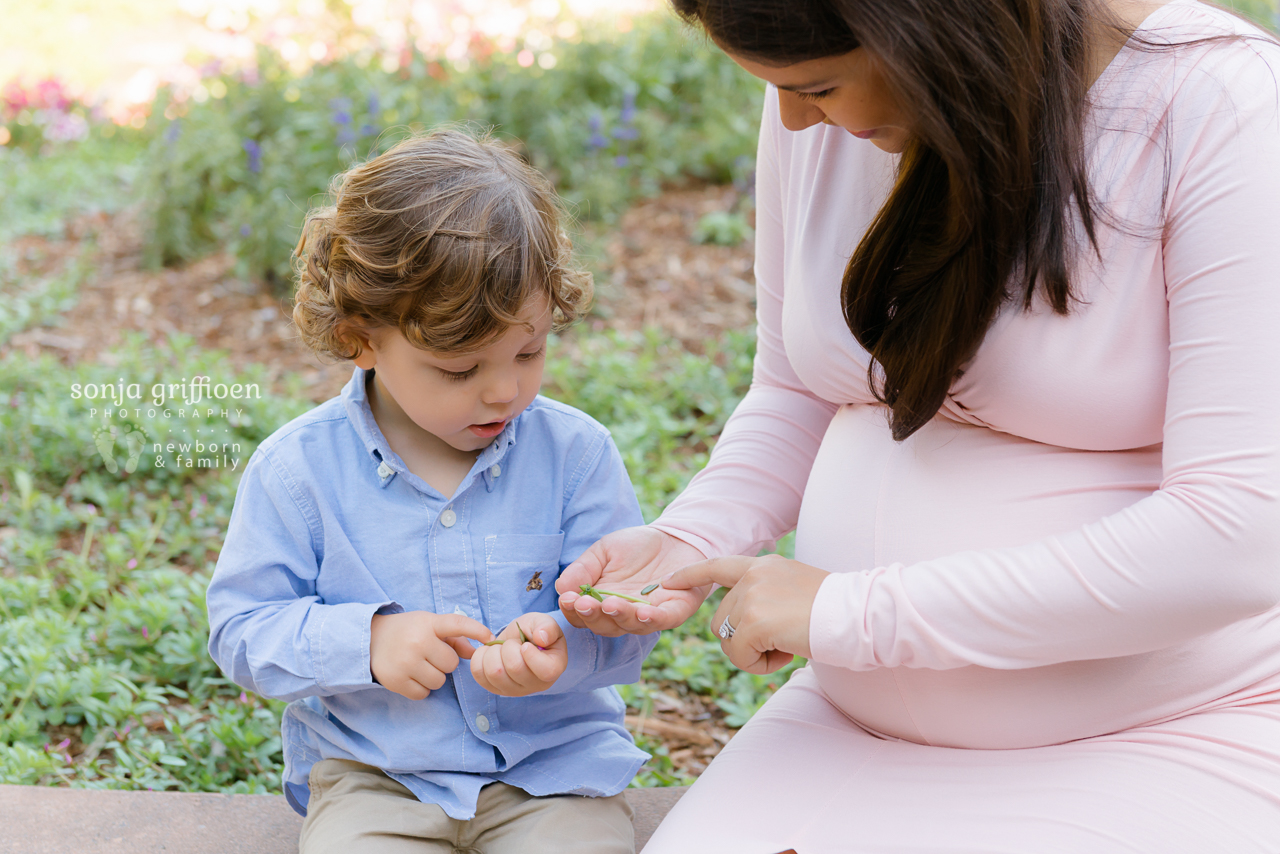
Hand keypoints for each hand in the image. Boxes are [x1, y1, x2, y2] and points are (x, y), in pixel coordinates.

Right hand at [370, 611, 493, 699]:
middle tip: (430, 655)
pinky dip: (421, 688)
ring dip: (433, 677)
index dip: (476, 630)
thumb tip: (476, 653)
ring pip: (438, 681)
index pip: (457, 624)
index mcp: (427, 624)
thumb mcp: (429, 625)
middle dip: (444, 662)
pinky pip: (423, 693)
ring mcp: (405, 662)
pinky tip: (411, 676)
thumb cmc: (407, 631)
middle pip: (450, 663)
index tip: (489, 637)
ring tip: (419, 665)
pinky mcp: (395, 681)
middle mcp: (417, 642)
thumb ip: (454, 638)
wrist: (368, 639)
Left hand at [469, 612, 567, 696]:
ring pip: (495, 673)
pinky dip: (479, 657)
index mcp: (553, 668)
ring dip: (493, 652)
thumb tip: (541, 638)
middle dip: (509, 647)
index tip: (525, 644)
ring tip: (500, 648)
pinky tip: (489, 653)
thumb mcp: (544, 622)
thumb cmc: (534, 631)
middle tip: (512, 642)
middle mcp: (536, 685)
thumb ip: (547, 627)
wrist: (517, 640)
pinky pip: (478, 675)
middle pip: (515, 668)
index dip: (531, 655)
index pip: (545, 671)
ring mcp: (514, 690)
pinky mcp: (495, 689)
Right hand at [556, 526, 709, 635]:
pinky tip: (643, 612)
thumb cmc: (637, 546)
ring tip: (611, 605)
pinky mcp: (675, 611)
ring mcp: (650, 615)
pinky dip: (653, 619)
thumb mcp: (604, 551)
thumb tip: (561, 588)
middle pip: (604, 626)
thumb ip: (583, 568)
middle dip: (593, 616)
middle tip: (584, 604)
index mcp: (602, 602)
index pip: (583, 615)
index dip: (573, 610)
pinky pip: (664, 620)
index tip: (567, 598)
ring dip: (620, 617)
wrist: (675, 537)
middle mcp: (624, 614)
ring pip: (632, 626)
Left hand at [664, 554, 828, 674]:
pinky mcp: (753, 623)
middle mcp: (752, 576)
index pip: (717, 566)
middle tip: (780, 642)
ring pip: (727, 640)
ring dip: (752, 653)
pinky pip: (738, 657)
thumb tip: (745, 622)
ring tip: (786, 647)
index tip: (667, 582)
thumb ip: (767, 596)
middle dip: (743, 639)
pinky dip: (759, 665)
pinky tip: (785, 655)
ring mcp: (750, 598)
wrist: (859, 614)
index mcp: (763, 565)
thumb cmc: (836, 610)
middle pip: (720, 619)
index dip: (690, 575)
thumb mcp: (795, 589)